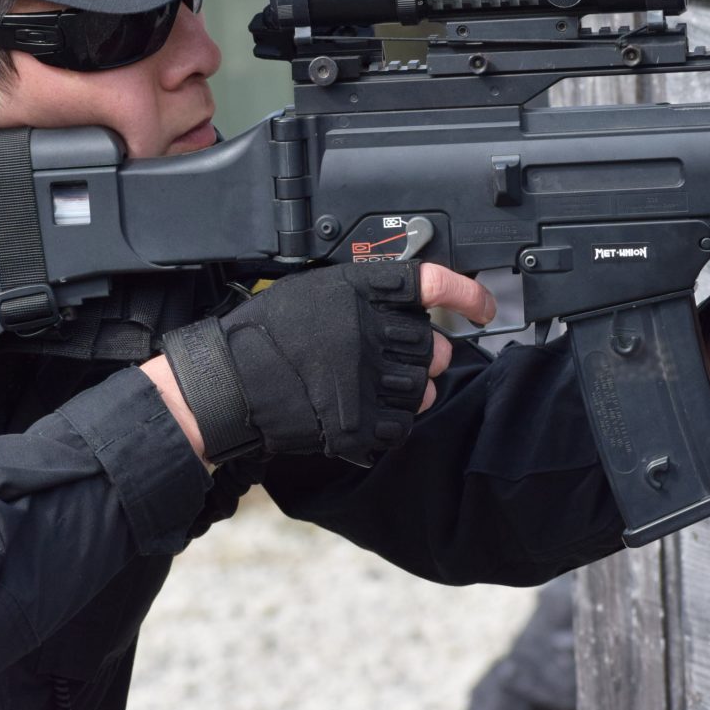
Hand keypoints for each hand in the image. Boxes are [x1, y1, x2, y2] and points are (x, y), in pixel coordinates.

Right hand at [156, 262, 494, 465]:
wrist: (228, 383)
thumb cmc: (262, 335)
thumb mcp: (312, 291)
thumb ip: (361, 296)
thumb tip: (405, 309)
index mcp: (358, 291)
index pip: (431, 284)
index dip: (466, 294)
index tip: (482, 307)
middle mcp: (369, 330)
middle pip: (432, 345)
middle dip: (425, 355)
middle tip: (396, 361)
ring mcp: (366, 377)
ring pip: (423, 388)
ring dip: (409, 391)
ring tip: (373, 388)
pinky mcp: (359, 420)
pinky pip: (402, 426)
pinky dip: (391, 424)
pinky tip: (364, 414)